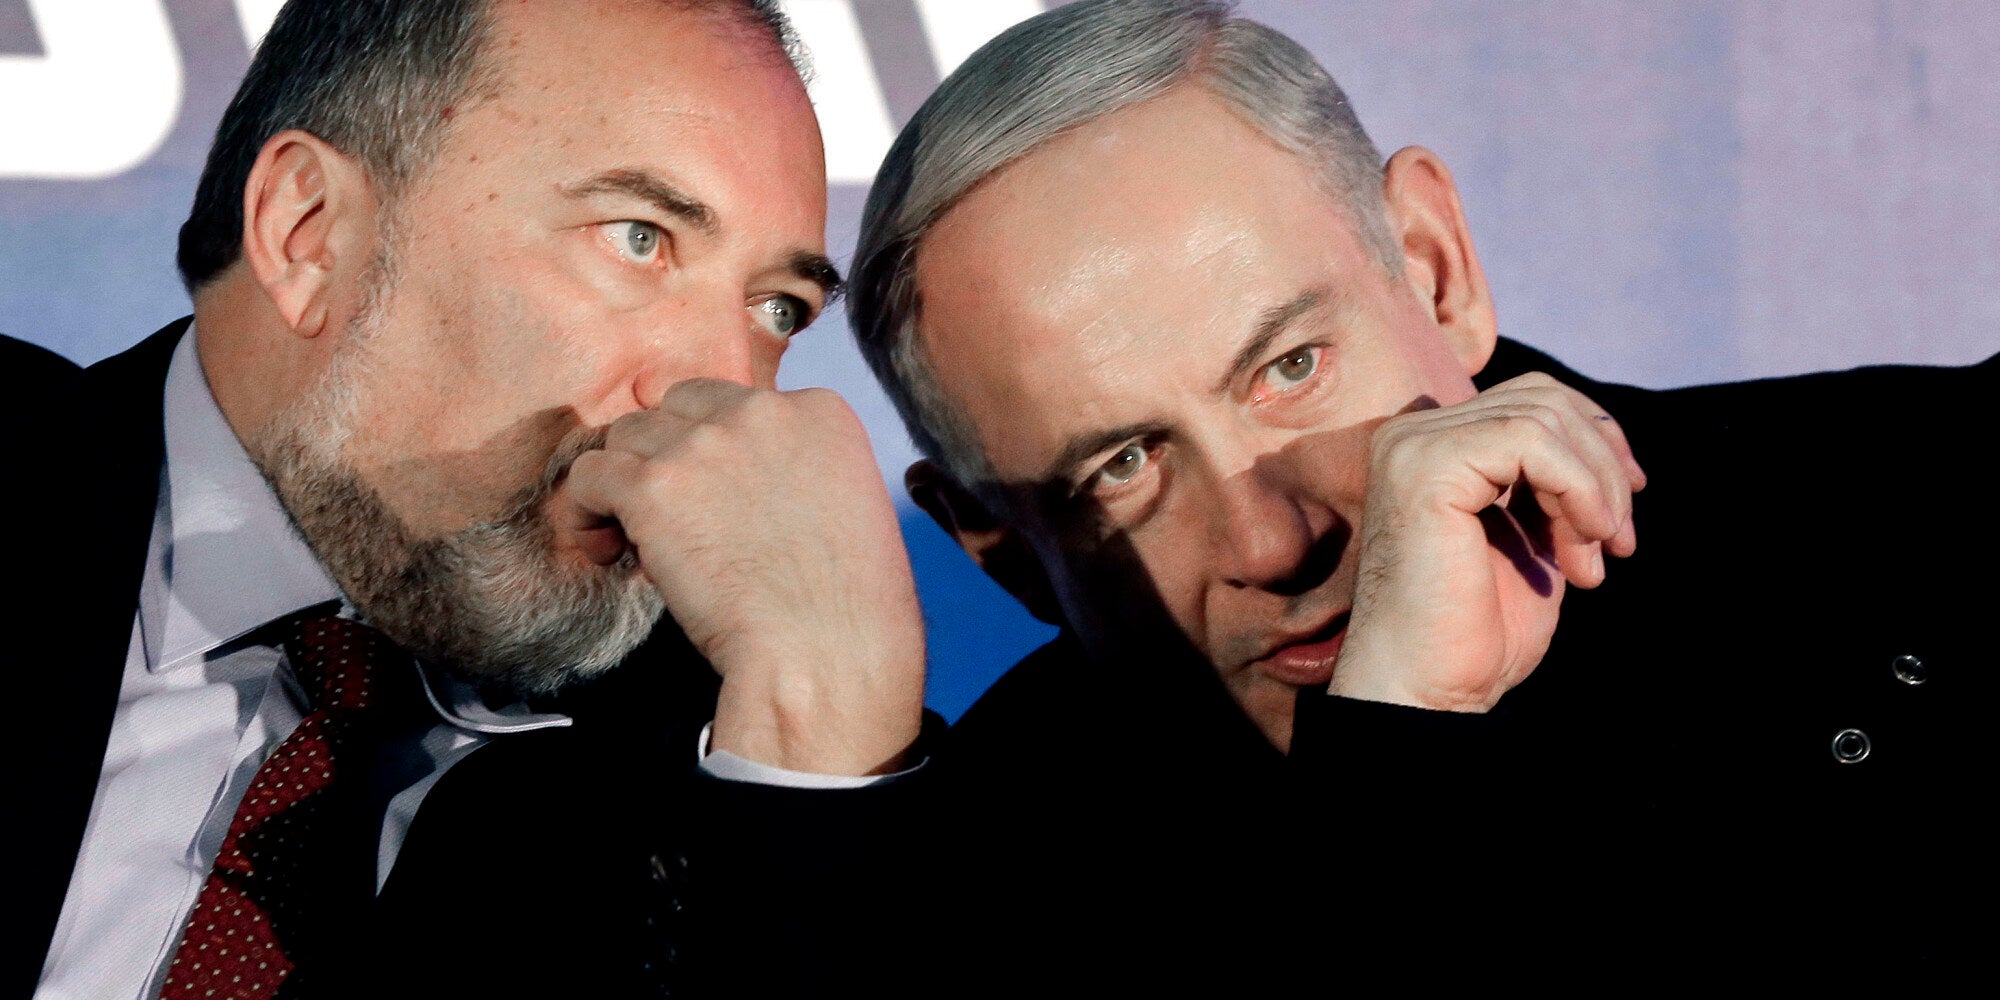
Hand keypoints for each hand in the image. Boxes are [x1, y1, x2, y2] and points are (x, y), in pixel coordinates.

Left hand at [561, 380, 924, 774]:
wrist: (826, 650)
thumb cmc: (845, 604)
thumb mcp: (847, 504)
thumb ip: (792, 467)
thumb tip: (728, 479)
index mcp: (816, 410)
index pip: (733, 403)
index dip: (713, 455)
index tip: (714, 504)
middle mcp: (760, 411)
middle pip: (675, 409)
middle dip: (665, 458)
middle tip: (670, 520)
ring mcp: (703, 444)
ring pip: (626, 436)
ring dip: (624, 483)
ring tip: (632, 541)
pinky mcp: (653, 487)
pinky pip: (588, 474)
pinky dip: (586, 511)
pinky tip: (606, 550)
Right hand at [1330, 373, 1644, 711]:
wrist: (1429, 689)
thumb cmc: (1477, 631)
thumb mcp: (1534, 538)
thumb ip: (1552, 486)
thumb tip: (1608, 445)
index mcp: (1433, 448)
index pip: (1532, 400)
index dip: (1596, 442)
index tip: (1628, 505)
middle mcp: (1414, 435)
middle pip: (1543, 397)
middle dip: (1603, 463)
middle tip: (1620, 541)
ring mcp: (1413, 446)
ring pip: (1543, 415)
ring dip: (1595, 487)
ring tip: (1595, 557)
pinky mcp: (1425, 466)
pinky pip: (1530, 441)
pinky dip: (1577, 487)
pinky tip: (1584, 544)